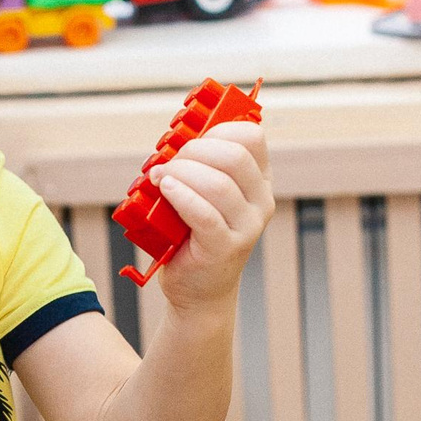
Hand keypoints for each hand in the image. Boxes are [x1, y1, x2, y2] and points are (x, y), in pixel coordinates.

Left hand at [149, 122, 273, 309]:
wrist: (200, 289)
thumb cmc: (195, 236)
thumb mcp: (205, 196)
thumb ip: (200, 166)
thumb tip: (176, 138)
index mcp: (259, 181)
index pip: (252, 137)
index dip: (218, 130)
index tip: (192, 140)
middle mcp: (261, 201)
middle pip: (234, 156)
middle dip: (193, 152)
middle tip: (169, 163)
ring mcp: (248, 226)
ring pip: (218, 184)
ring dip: (180, 173)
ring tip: (159, 179)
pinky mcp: (226, 247)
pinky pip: (204, 214)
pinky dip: (181, 196)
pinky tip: (165, 190)